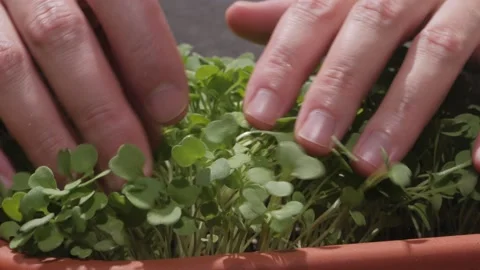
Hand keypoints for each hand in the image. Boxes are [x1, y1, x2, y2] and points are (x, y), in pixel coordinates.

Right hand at [0, 0, 187, 188]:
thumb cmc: (80, 7)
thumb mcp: (109, 8)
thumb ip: (131, 40)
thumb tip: (163, 111)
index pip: (121, 1)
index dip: (148, 57)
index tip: (171, 113)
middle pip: (62, 39)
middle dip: (103, 114)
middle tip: (132, 171)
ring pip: (9, 68)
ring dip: (51, 136)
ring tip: (84, 184)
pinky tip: (18, 180)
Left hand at [228, 0, 479, 174]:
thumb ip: (298, 10)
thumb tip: (236, 17)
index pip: (313, 12)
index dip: (283, 62)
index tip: (256, 113)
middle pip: (372, 26)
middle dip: (338, 86)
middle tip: (310, 143)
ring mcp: (468, 3)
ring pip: (438, 49)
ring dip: (402, 110)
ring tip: (369, 163)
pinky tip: (477, 164)